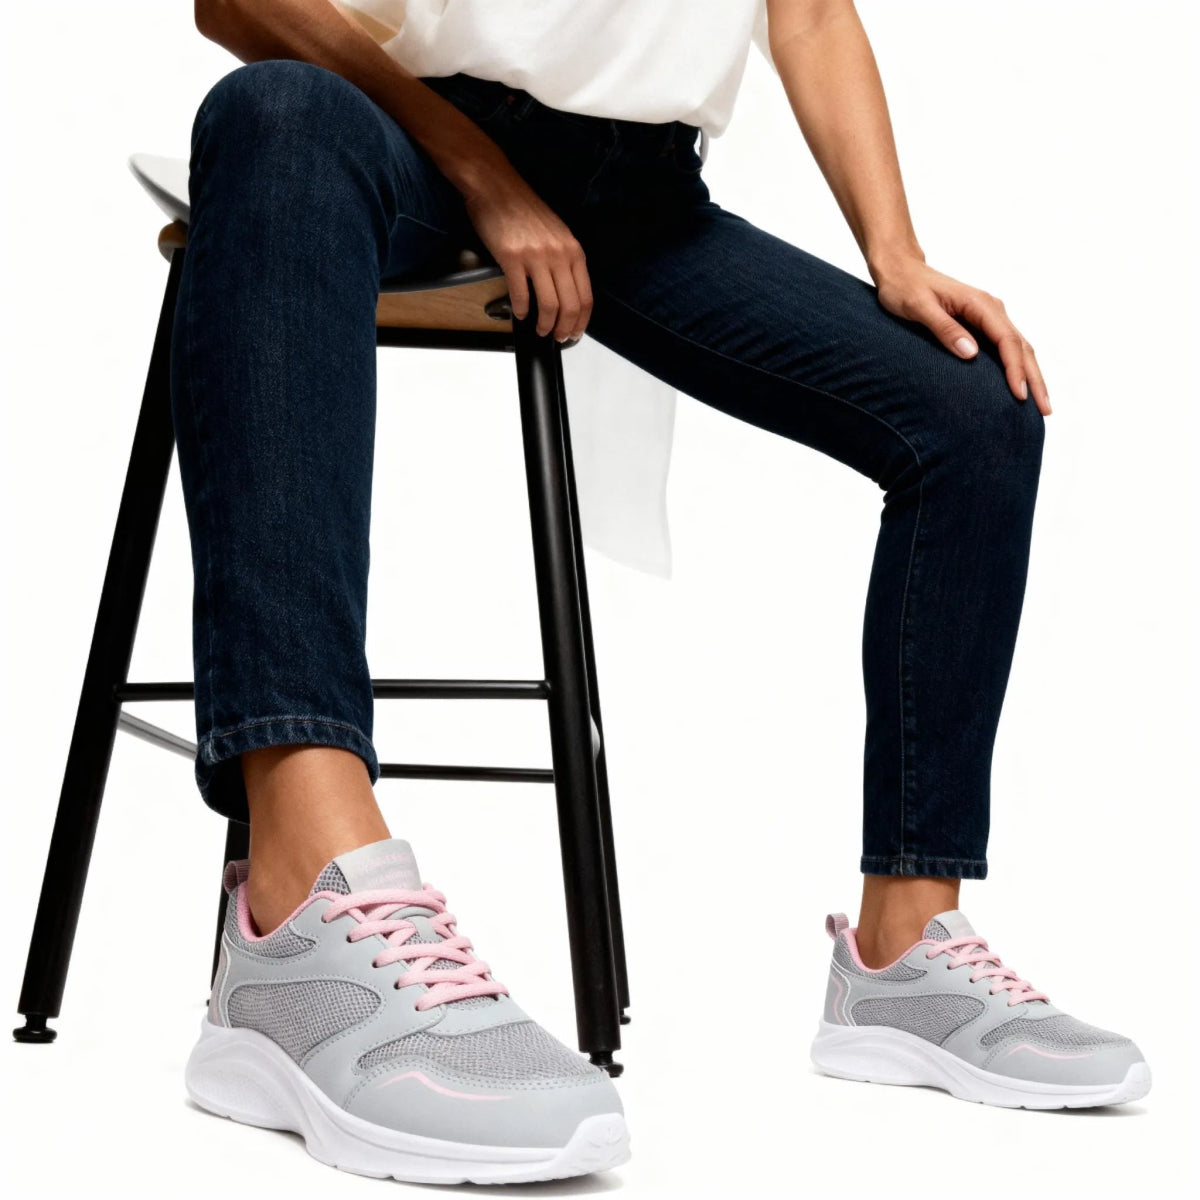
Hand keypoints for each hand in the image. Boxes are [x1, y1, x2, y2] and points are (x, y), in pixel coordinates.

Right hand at [461, 170, 592, 342]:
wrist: (497, 187)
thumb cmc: (525, 210)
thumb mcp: (557, 233)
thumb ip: (564, 260)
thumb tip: (565, 293)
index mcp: (573, 251)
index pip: (585, 296)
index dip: (581, 321)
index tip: (574, 333)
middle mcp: (559, 254)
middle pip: (570, 305)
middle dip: (565, 329)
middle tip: (558, 338)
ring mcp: (536, 256)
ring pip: (549, 304)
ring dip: (545, 325)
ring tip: (540, 330)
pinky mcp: (512, 258)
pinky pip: (521, 294)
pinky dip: (521, 310)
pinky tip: (520, 314)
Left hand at [870, 256, 1050, 414]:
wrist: (902, 271)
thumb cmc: (905, 288)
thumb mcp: (919, 307)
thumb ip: (945, 328)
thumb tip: (971, 353)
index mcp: (979, 304)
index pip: (1007, 341)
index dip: (1015, 370)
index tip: (1020, 395)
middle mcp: (991, 308)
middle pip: (1022, 346)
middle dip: (1035, 379)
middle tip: (1046, 410)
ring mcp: (989, 315)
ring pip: (1019, 347)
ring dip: (1032, 375)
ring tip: (1041, 404)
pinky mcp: (982, 323)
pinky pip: (1007, 346)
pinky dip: (1018, 366)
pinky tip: (1021, 385)